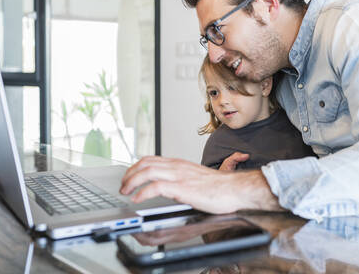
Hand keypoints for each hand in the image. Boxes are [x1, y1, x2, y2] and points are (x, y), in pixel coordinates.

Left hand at [120, 156, 281, 213]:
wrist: (235, 189)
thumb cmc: (220, 188)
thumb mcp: (196, 178)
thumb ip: (183, 179)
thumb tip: (172, 187)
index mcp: (180, 164)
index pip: (152, 159)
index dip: (136, 167)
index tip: (129, 177)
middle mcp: (177, 166)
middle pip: (145, 163)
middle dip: (129, 174)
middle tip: (123, 186)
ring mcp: (179, 176)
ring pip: (147, 172)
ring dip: (131, 182)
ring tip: (126, 192)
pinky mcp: (182, 188)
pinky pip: (155, 187)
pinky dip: (142, 193)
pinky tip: (137, 199)